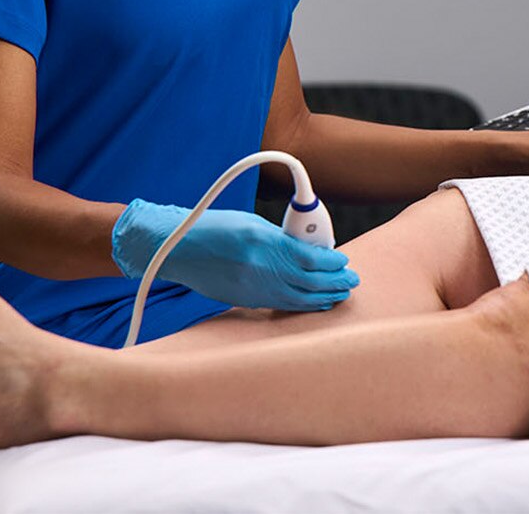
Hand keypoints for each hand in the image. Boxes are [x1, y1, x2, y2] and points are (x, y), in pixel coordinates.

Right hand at [112, 199, 357, 311]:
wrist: (177, 249)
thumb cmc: (214, 228)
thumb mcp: (252, 223)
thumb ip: (281, 238)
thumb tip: (310, 250)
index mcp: (262, 242)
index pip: (308, 257)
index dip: (331, 262)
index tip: (344, 261)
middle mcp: (258, 268)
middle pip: (307, 281)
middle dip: (334, 283)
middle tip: (351, 281)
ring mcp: (250, 288)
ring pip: (296, 299)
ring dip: (322, 297)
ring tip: (339, 294)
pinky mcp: (243, 300)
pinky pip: (279, 305)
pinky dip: (301, 304)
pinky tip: (314, 303)